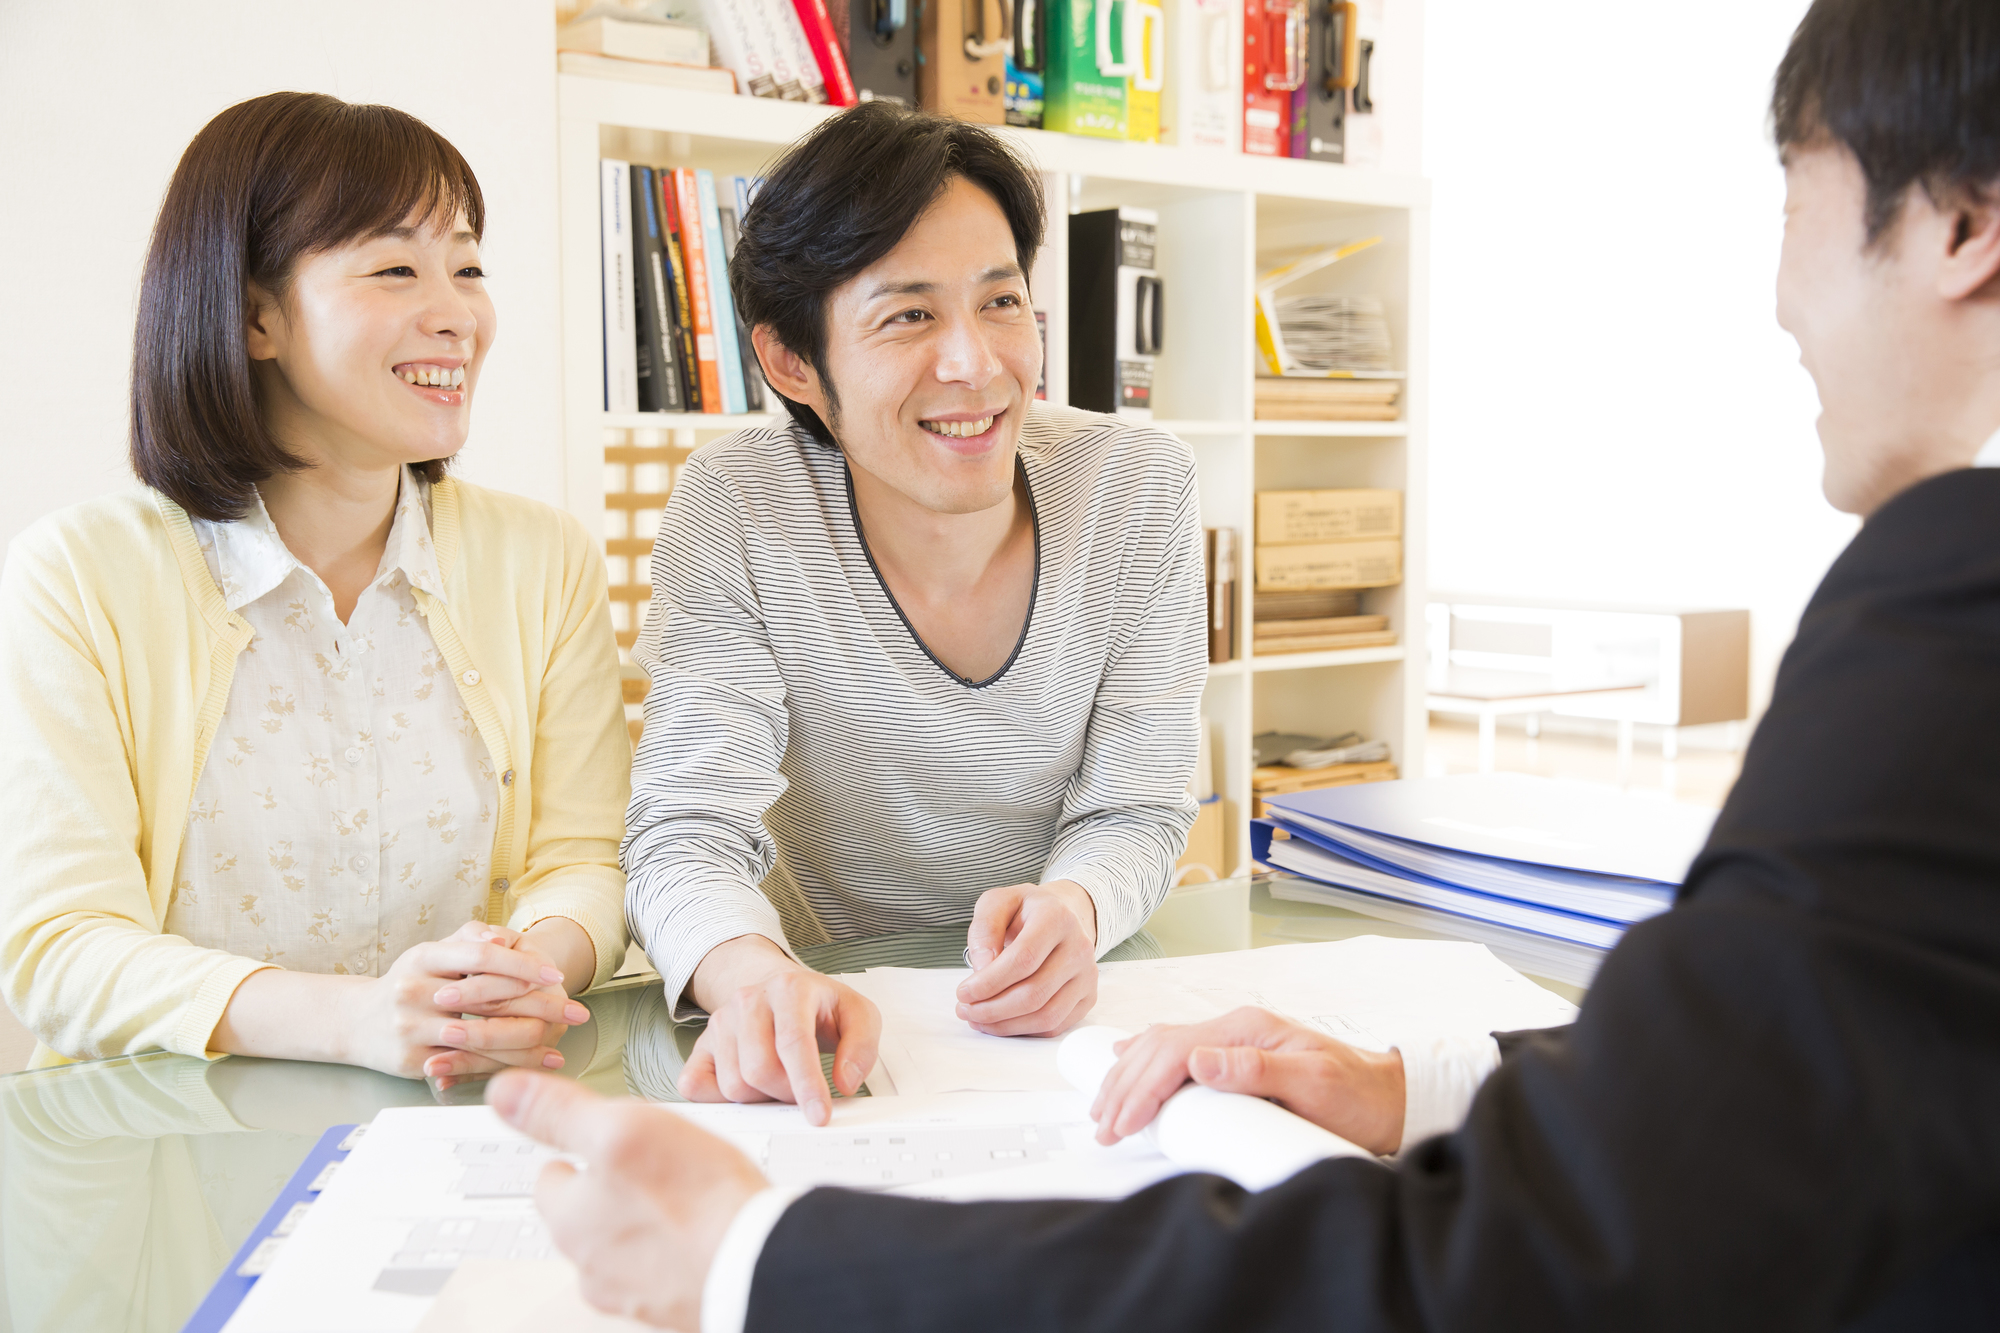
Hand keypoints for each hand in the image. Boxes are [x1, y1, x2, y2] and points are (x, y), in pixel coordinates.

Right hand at [339, 922, 586, 1079]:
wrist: (356, 1021)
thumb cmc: (409, 982)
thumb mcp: (433, 953)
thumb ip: (469, 939)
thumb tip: (502, 939)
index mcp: (423, 958)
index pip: (480, 958)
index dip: (521, 966)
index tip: (556, 975)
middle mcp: (414, 992)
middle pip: (486, 999)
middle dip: (539, 1006)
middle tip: (577, 1012)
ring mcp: (411, 1028)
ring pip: (480, 1037)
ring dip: (527, 1044)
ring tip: (560, 1044)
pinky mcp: (413, 1060)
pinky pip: (466, 1064)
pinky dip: (502, 1065)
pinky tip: (530, 1065)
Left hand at [489, 1071, 766, 1329]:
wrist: (758, 1264)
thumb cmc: (696, 1199)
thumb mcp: (622, 1128)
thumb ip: (559, 1112)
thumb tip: (502, 1094)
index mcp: (569, 1219)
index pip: (552, 1176)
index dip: (583, 1150)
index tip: (611, 1141)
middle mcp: (590, 1264)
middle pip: (590, 1210)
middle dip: (616, 1187)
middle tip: (659, 1164)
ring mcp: (631, 1291)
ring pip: (626, 1240)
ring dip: (647, 1220)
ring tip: (688, 1194)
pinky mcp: (671, 1304)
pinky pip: (662, 1267)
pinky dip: (677, 1249)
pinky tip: (705, 1228)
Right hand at [682, 936, 879, 1125]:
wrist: (777, 988)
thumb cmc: (818, 1006)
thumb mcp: (857, 1014)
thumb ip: (862, 1047)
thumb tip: (844, 1083)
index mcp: (789, 989)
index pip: (793, 1043)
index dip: (807, 1085)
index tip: (819, 1116)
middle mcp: (748, 1000)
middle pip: (759, 1070)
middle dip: (786, 1093)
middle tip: (802, 1091)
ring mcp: (720, 1022)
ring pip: (733, 1084)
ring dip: (761, 1097)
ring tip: (779, 1082)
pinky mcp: (701, 1045)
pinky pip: (695, 1085)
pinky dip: (719, 1099)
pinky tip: (747, 1090)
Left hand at [954, 879, 1097, 1035]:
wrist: (1063, 913)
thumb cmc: (1026, 911)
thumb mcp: (997, 902)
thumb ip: (985, 929)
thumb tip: (982, 970)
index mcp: (1056, 917)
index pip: (1023, 960)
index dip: (989, 982)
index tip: (964, 992)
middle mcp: (1079, 947)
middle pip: (1034, 993)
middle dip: (992, 1009)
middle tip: (965, 1010)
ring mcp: (1087, 975)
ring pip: (1046, 1016)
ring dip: (1006, 1025)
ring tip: (979, 1018)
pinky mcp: (1088, 996)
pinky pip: (1055, 1025)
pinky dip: (1024, 1030)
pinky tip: (1002, 1021)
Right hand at [1089, 1006, 1406, 1154]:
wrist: (1387, 1098)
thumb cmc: (1355, 1095)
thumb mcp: (1312, 1082)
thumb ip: (1257, 1069)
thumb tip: (1199, 1060)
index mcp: (1246, 1028)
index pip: (1174, 1051)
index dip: (1141, 1088)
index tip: (1121, 1124)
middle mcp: (1234, 1027)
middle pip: (1159, 1047)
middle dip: (1124, 1087)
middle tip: (1103, 1127)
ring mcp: (1233, 1039)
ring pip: (1161, 1046)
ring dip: (1128, 1075)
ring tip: (1103, 1107)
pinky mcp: (1235, 1056)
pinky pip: (1175, 1050)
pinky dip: (1145, 1060)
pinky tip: (1128, 1062)